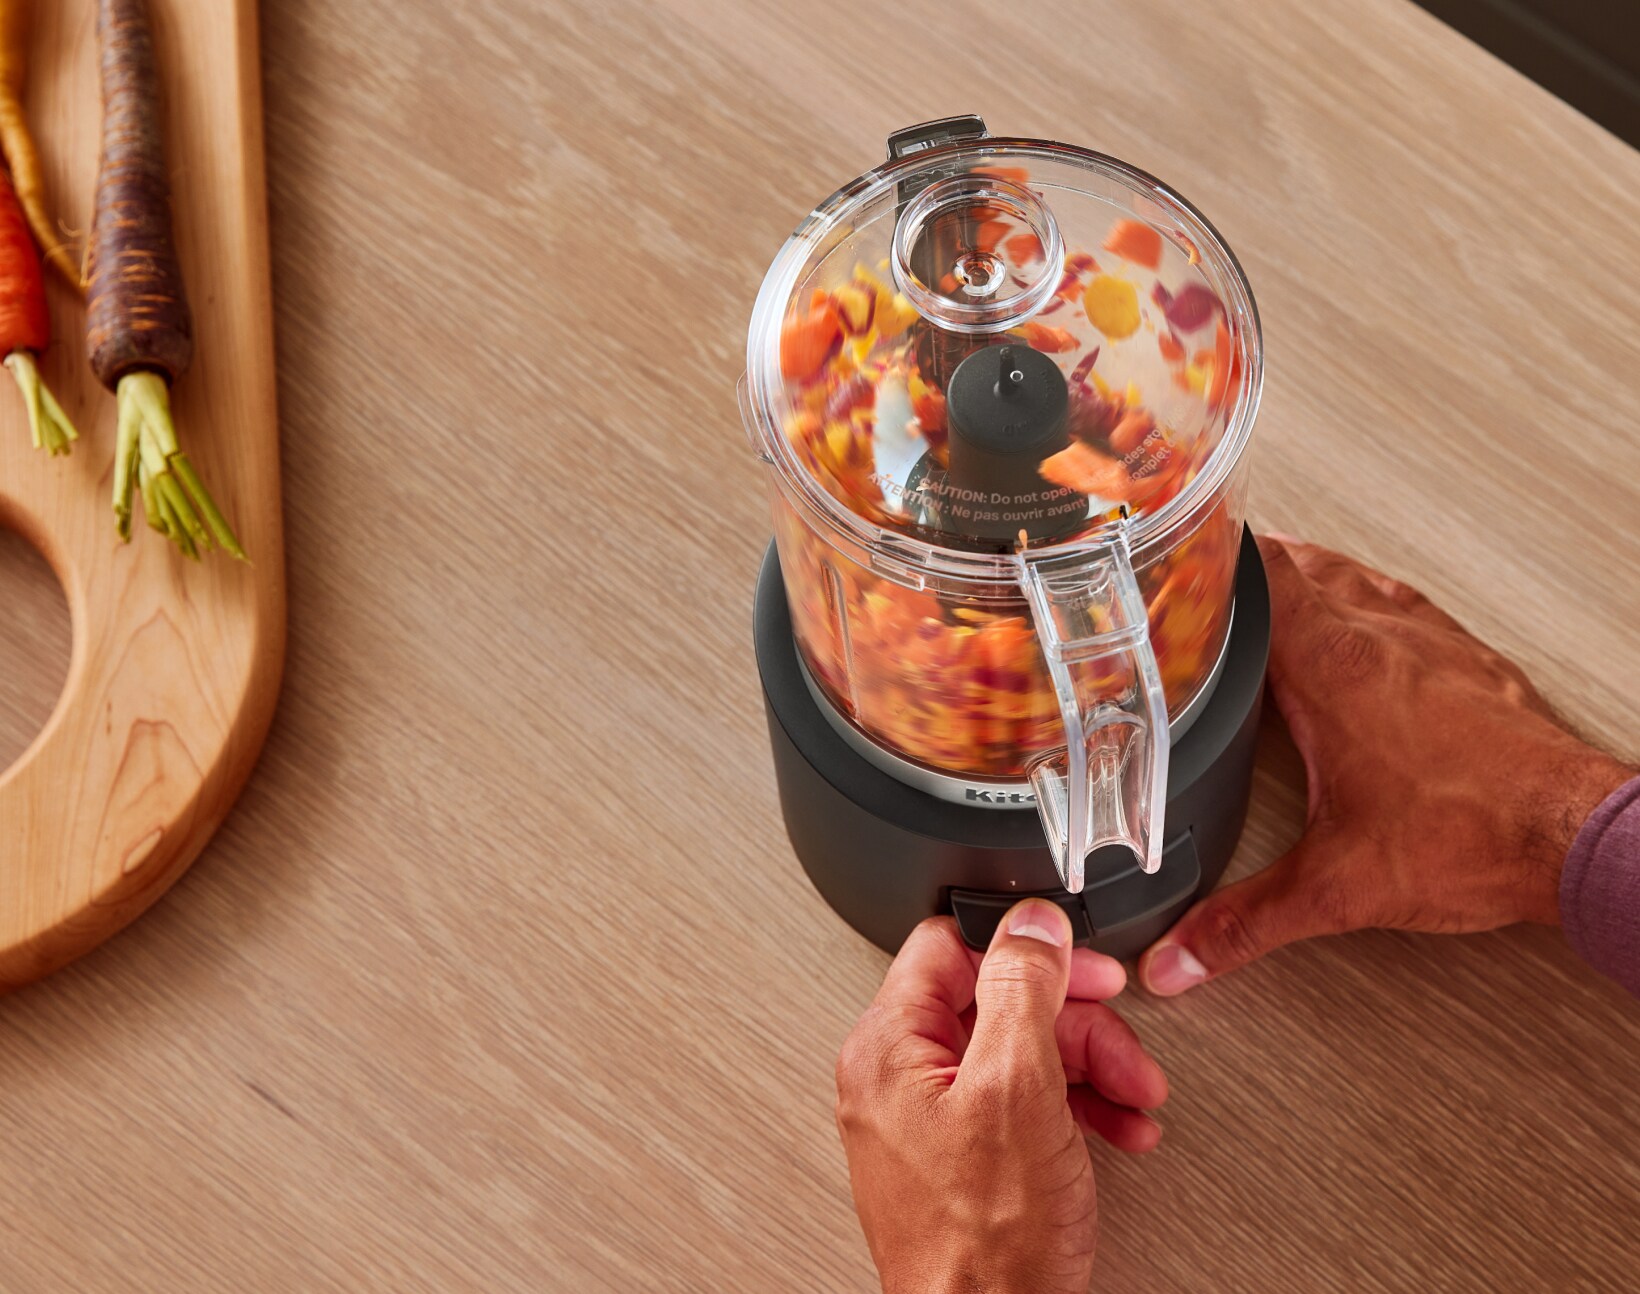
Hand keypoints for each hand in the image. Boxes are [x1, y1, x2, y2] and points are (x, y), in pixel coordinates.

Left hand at [836, 899, 1167, 1293]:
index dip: (1024, 947)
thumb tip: (1029, 922)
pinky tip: (1115, 1126)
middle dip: (1075, 1020)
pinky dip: (1073, 1108)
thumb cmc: (987, 1246)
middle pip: (995, 1002)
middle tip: (1121, 1038)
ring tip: (1133, 1095)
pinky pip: (1019, 1104)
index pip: (949, 948)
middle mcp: (897, 1080)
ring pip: (1018, 1053)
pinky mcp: (961, 1160)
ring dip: (1089, 1066)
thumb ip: (1022, 989)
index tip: (1079, 962)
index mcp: (888, 1047)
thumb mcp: (1017, 1087)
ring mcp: (928, 1122)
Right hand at [1141, 534, 1633, 994]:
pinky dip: (1370, 606)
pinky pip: (1407, 607)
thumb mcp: (1334, 887)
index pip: (1263, 575)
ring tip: (1278, 588)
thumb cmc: (1475, 836)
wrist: (1575, 836)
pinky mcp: (1473, 662)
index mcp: (1333, 667)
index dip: (1212, 558)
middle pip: (1303, 566)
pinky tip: (1368, 631)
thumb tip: (1182, 954)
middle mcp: (1383, 639)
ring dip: (1312, 577)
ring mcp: (1433, 643)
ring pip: (1357, 578)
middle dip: (1251, 566)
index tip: (1173, 558)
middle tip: (1210, 575)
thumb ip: (1245, 922)